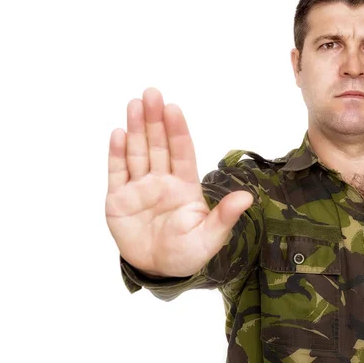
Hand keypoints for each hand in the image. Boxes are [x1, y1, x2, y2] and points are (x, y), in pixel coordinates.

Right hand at [105, 88, 252, 276]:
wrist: (159, 270)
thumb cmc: (188, 254)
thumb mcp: (210, 238)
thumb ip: (224, 216)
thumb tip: (247, 197)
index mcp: (184, 186)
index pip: (181, 152)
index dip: (178, 131)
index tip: (174, 109)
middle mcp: (161, 181)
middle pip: (158, 145)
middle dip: (155, 120)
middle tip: (152, 93)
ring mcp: (139, 188)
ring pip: (137, 153)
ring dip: (136, 128)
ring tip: (135, 104)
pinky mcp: (118, 200)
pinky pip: (117, 172)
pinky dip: (116, 153)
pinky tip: (118, 133)